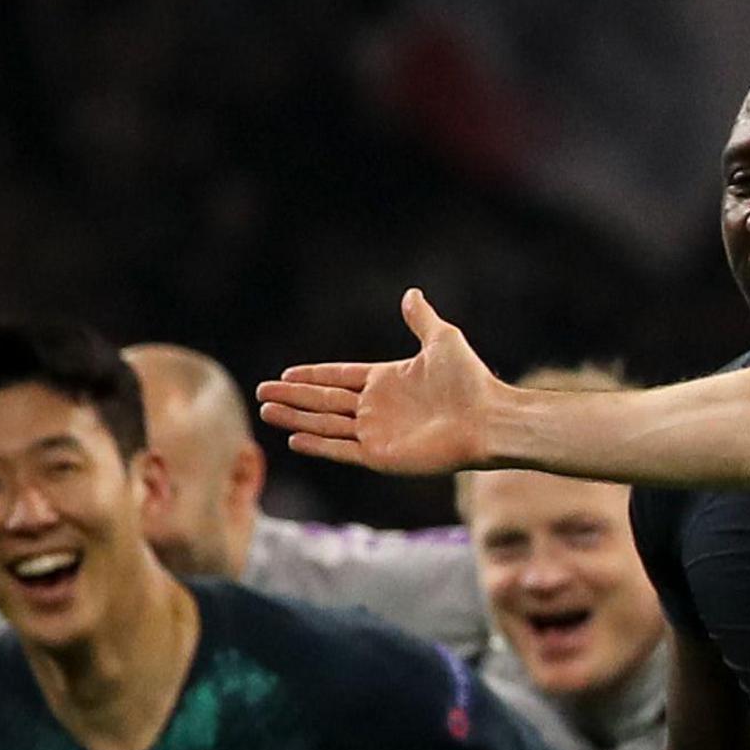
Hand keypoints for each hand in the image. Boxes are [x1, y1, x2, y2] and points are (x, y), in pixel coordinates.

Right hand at [255, 288, 509, 474]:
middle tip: (261, 391)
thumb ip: (420, 319)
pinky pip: (341, 450)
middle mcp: (378, 407)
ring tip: (265, 410)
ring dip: (295, 417)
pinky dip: (317, 444)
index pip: (340, 376)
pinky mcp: (381, 456)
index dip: (313, 374)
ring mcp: (378, 432)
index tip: (286, 372)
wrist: (488, 419)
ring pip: (326, 423)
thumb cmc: (470, 380)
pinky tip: (293, 438)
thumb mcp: (442, 340)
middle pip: (325, 400)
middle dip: (293, 395)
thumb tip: (411, 294)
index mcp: (388, 379)